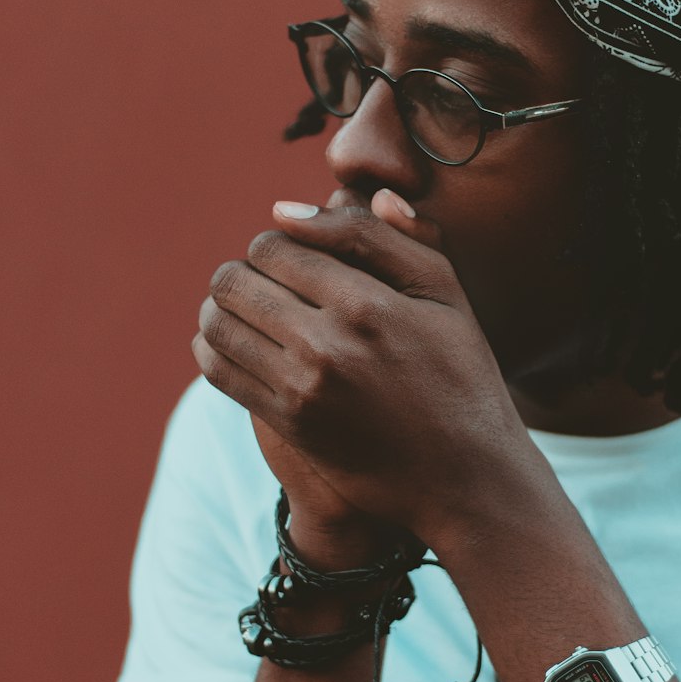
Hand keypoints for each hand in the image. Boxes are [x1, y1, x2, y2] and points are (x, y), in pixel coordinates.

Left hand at [192, 187, 539, 549]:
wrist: (466, 475)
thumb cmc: (461, 373)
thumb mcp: (445, 293)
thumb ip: (386, 236)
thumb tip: (297, 205)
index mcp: (368, 302)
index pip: (274, 246)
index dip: (276, 243)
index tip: (295, 256)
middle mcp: (328, 344)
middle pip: (236, 281)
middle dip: (244, 273)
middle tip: (268, 283)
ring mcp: (302, 389)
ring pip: (218, 323)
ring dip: (222, 309)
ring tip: (248, 310)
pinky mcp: (288, 424)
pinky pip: (219, 371)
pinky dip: (214, 348)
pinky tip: (237, 344)